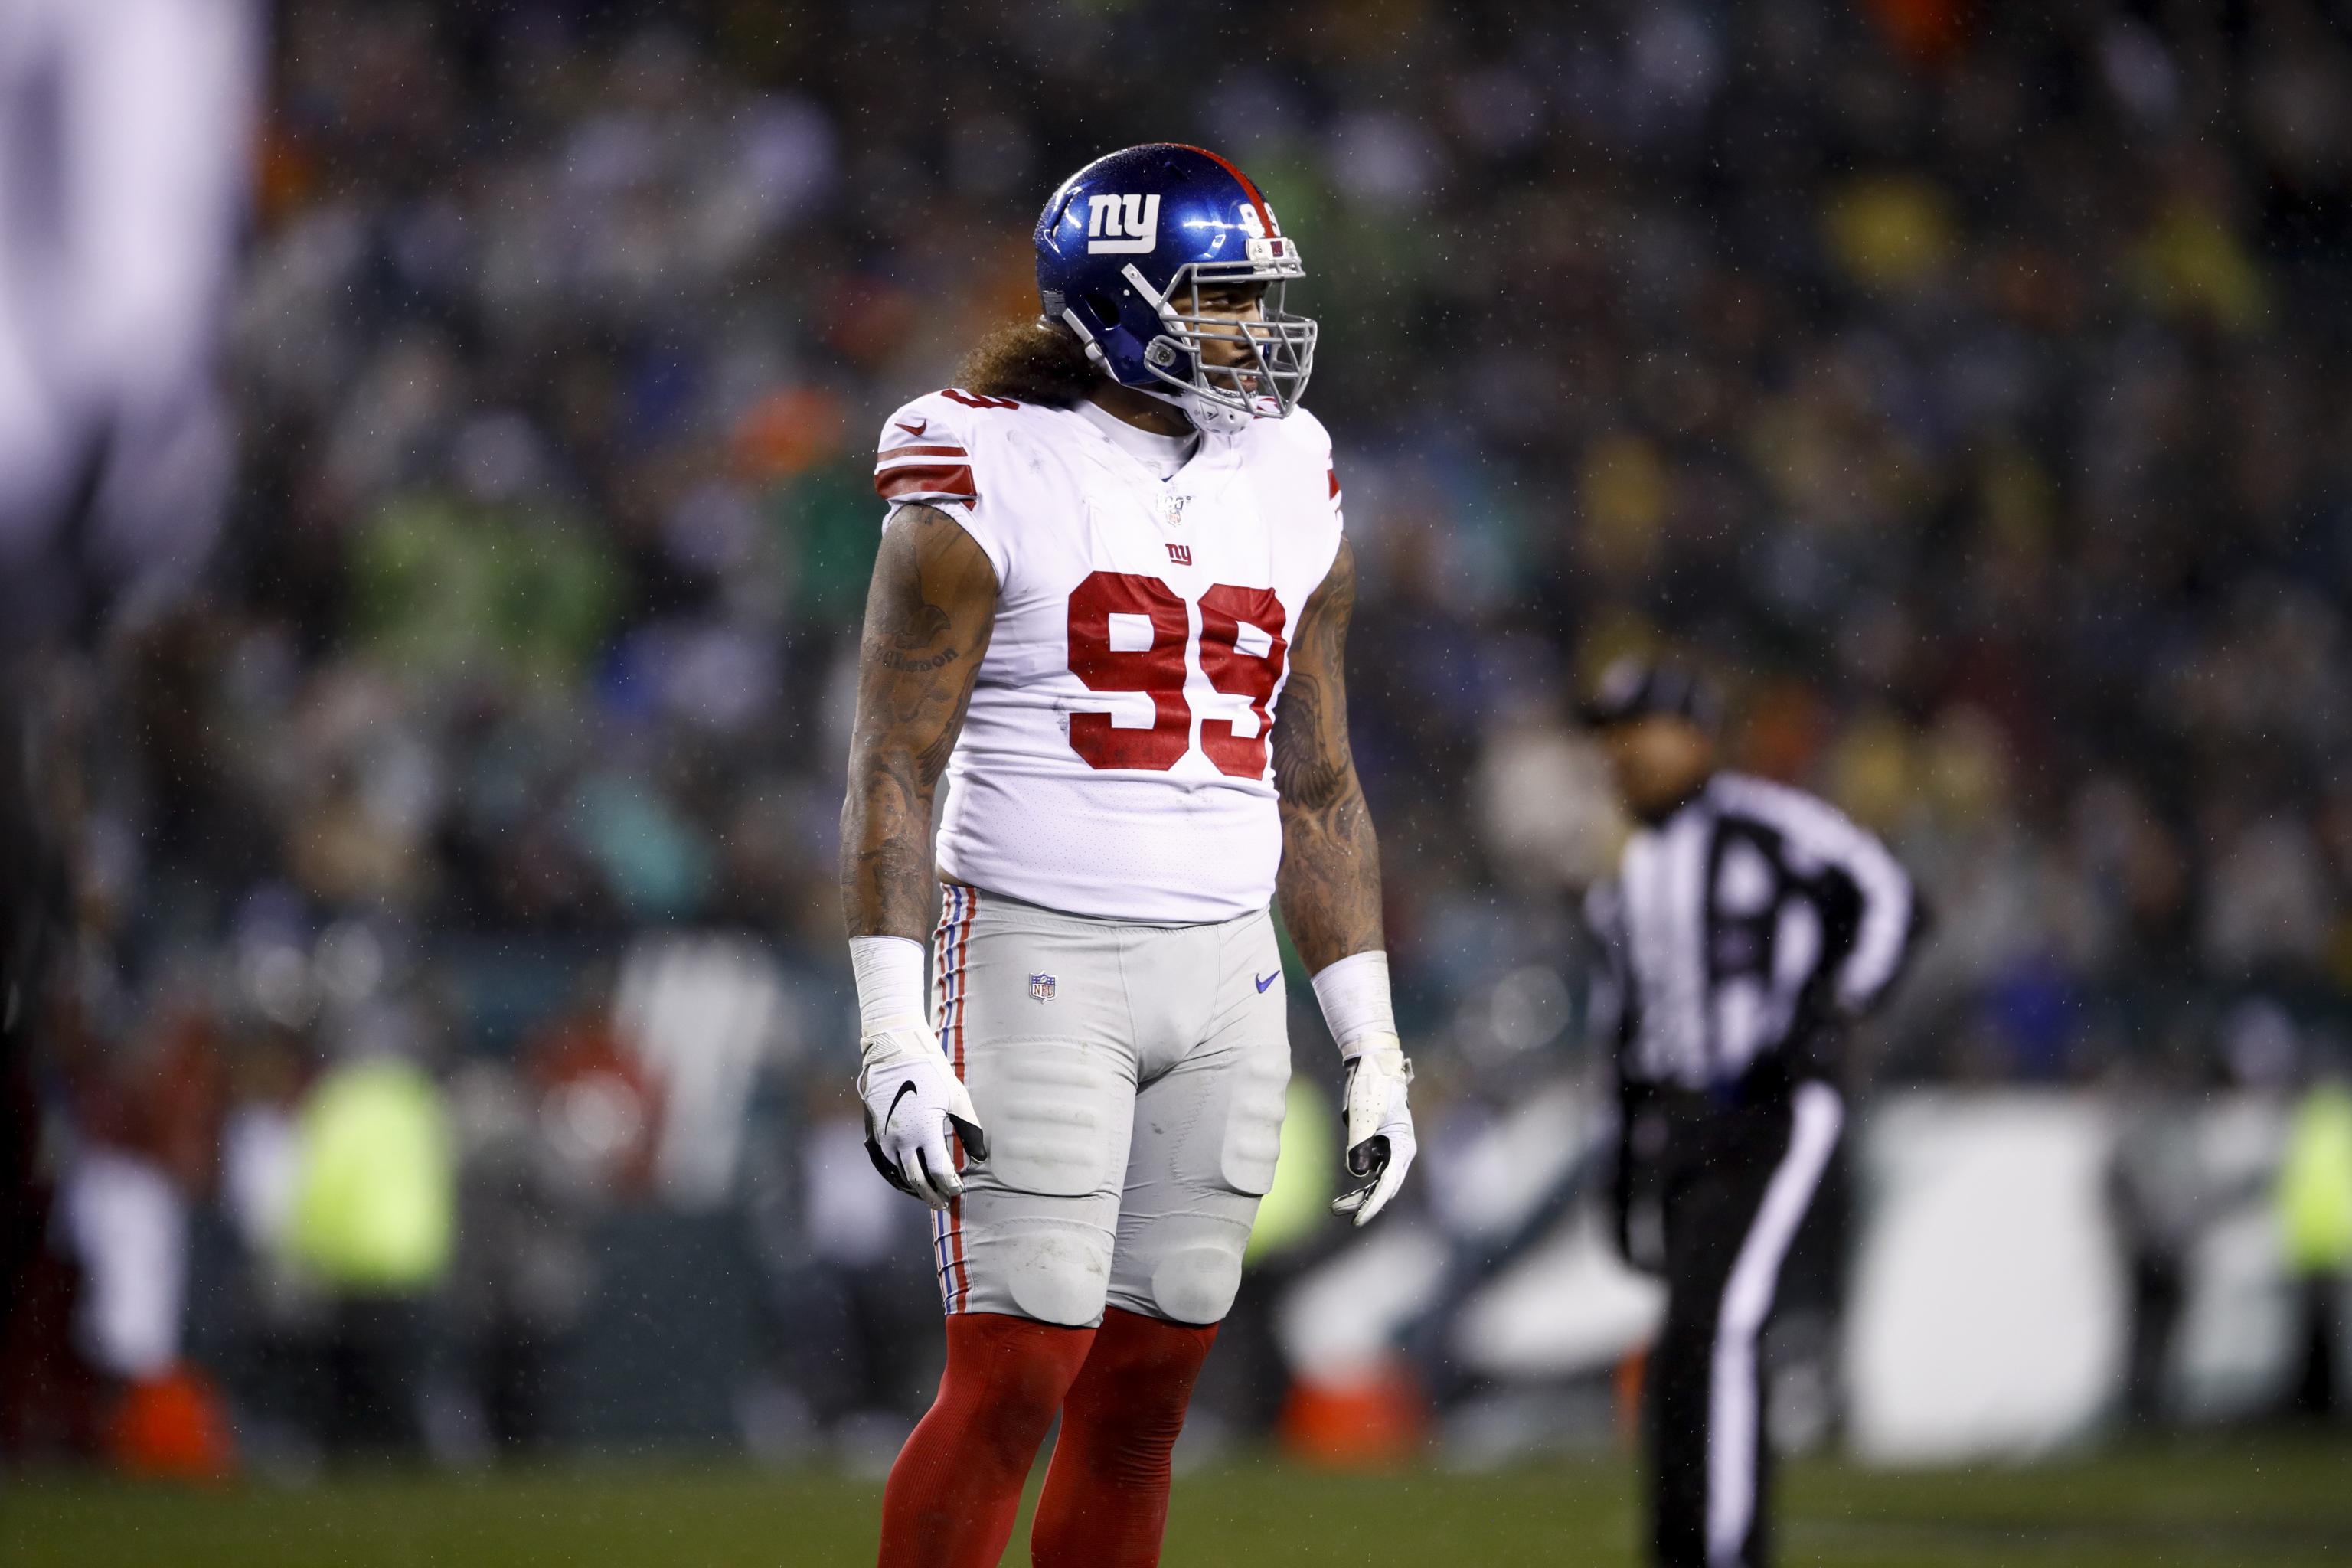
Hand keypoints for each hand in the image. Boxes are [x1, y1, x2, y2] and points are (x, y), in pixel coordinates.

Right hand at [858, 1017, 987, 1208]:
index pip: (939, 1171)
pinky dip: (895, 1177)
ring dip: (914, 1188)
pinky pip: (883, 1164)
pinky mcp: (873, 1132)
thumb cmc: (930, 1071)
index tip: (959, 1190)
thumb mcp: (956, 1097)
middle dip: (932, 1195)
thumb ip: (970, 1128)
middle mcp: (901, 1140)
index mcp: (924, 1132)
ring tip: (926, 1195)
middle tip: (943, 1205)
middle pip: (917, 1179)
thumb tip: (980, 1156)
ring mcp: (884, 1138)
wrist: (893, 1051)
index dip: (950, 1184)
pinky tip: (904, 1181)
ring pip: (898, 1175)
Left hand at [1331, 1034, 1413, 1225]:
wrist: (1371, 1062)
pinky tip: (1344, 1195)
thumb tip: (1358, 1173)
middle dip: (1364, 1203)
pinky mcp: (1376, 1144)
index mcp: (1402, 1145)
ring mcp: (1387, 1149)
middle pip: (1383, 1186)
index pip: (1388, 1183)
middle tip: (1340, 1214)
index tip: (1358, 1220)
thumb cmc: (1372, 1085)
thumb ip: (1359, 1143)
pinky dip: (1358, 1183)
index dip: (1373, 1203)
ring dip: (1358, 1196)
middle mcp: (1398, 1151)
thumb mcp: (1364, 1114)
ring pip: (1375, 1182)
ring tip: (1335, 1207)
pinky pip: (1368, 1170)